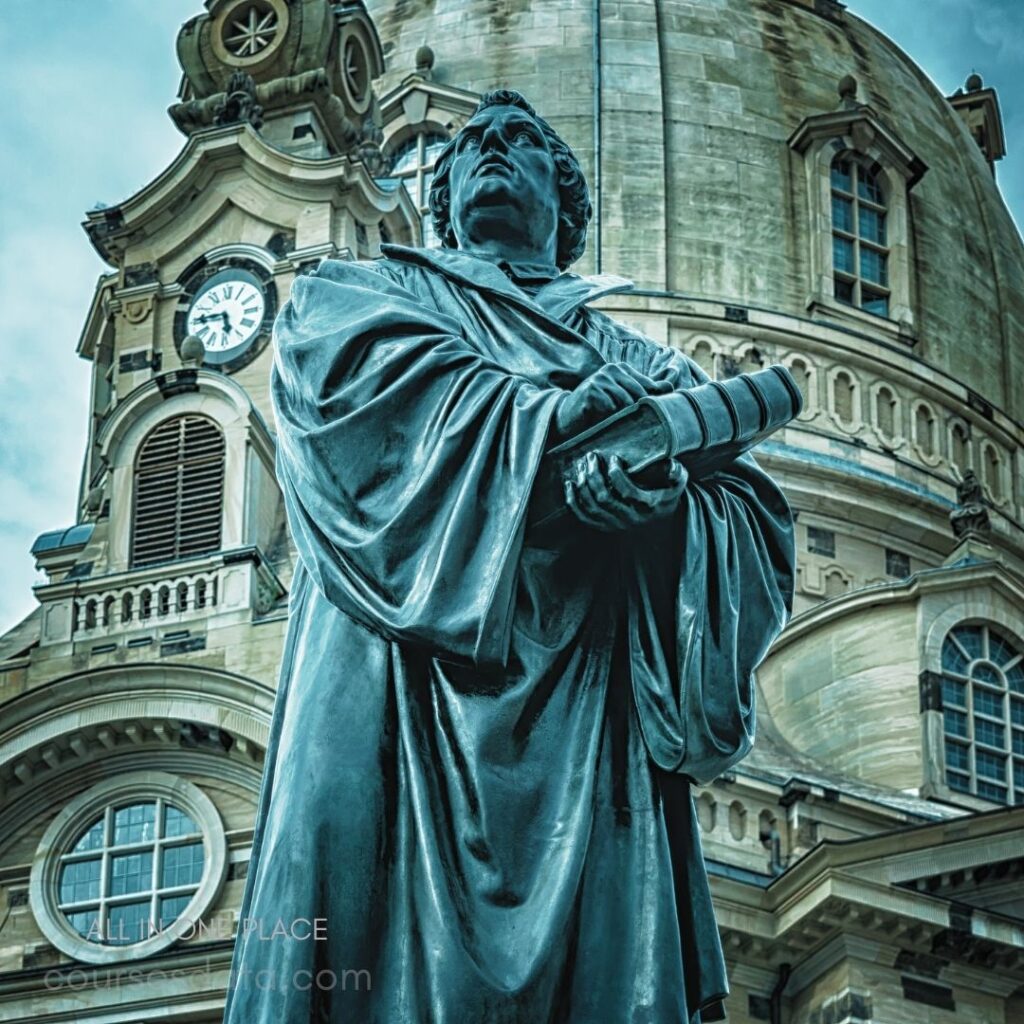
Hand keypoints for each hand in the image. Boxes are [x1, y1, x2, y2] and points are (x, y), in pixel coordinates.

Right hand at [554, 363, 672, 440]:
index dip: (647, 405)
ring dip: (619, 417)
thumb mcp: (622, 400)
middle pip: (639, 395)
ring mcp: (600, 378)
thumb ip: (646, 391)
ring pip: (626, 402)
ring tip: (608, 420)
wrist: (566, 419)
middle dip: (633, 412)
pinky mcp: (591, 390)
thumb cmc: (596, 411)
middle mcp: (611, 369)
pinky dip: (606, 418)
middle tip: (620, 421)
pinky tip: (597, 418)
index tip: (638, 416)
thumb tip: (670, 386)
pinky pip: (611, 408)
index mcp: (621, 368)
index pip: (648, 387)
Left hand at [565, 452, 687, 531]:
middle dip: (594, 475)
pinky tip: (569, 484)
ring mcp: (615, 525)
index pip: (627, 492)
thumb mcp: (678, 485)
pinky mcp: (604, 527)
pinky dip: (573, 502)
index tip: (614, 458)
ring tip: (581, 466)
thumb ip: (677, 473)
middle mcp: (630, 519)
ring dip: (583, 485)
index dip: (616, 475)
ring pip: (592, 507)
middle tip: (590, 457)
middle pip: (604, 498)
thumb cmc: (666, 496)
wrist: (659, 522)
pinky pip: (584, 517)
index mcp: (648, 507)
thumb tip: (671, 464)